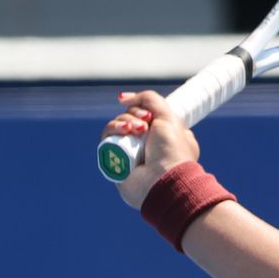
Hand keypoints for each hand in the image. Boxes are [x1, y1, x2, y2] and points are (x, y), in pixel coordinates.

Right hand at [100, 91, 199, 208]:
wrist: (163, 180)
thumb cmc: (171, 150)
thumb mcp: (168, 117)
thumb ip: (149, 99)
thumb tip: (123, 98)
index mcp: (162, 133)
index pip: (145, 112)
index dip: (144, 109)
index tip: (150, 114)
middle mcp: (145, 142)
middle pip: (130, 116)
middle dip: (136, 115)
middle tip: (145, 125)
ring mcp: (129, 150)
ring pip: (117, 125)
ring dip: (124, 122)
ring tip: (136, 130)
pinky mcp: (114, 158)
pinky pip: (106, 137)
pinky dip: (112, 130)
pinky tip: (123, 131)